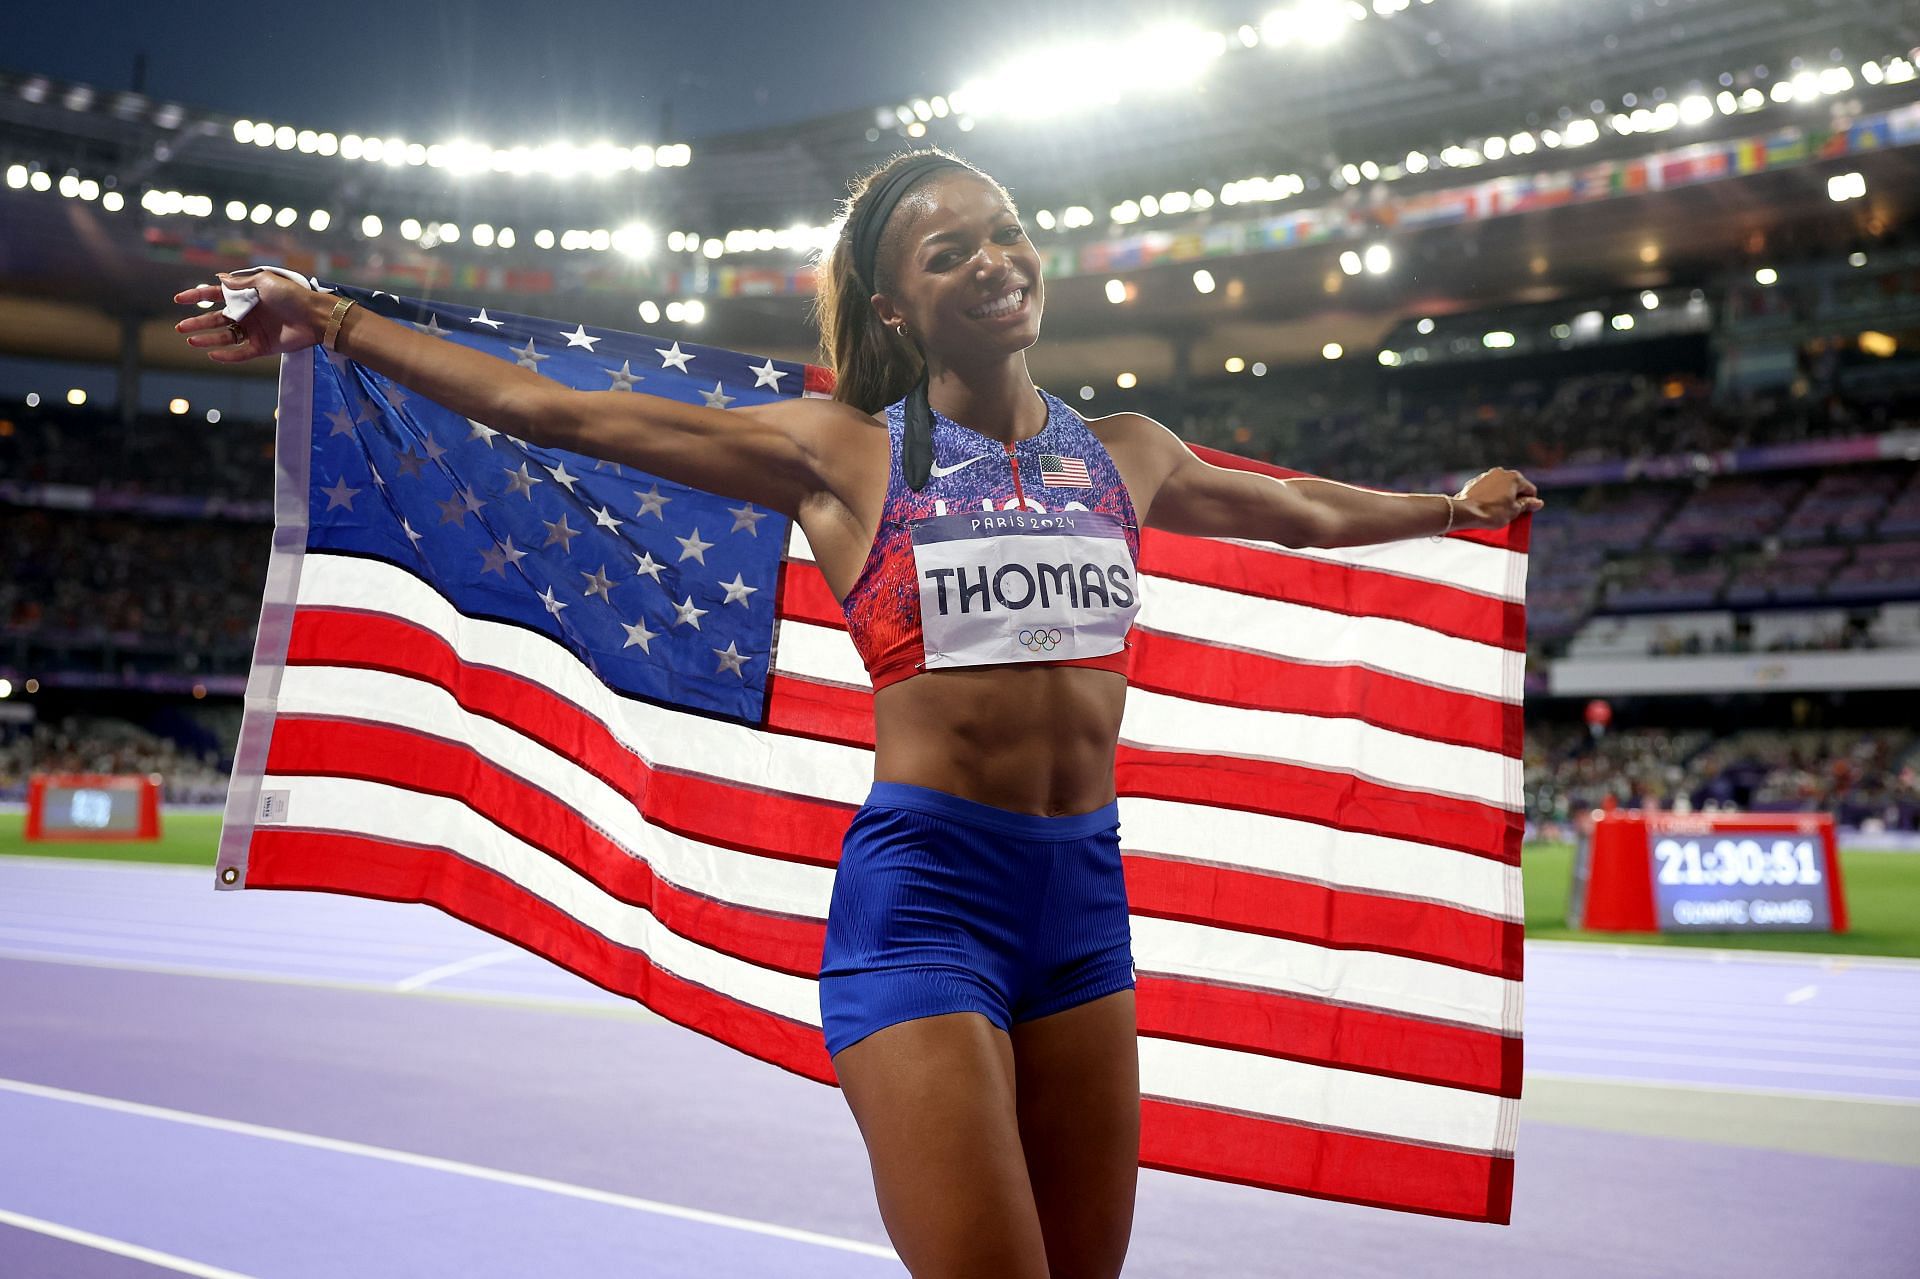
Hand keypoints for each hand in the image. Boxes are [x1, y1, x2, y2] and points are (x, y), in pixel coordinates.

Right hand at [172, 269, 325, 362]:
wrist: (314, 316)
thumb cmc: (291, 295)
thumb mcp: (264, 281)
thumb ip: (240, 283)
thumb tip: (218, 278)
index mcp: (246, 295)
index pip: (216, 296)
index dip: (197, 296)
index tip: (179, 300)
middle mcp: (248, 313)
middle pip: (216, 319)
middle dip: (197, 323)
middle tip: (180, 328)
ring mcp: (255, 331)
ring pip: (225, 337)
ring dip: (207, 339)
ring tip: (191, 341)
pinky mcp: (263, 347)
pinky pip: (241, 353)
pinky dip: (227, 356)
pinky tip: (212, 354)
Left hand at [1455, 467, 1544, 528]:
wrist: (1465, 513)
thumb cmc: (1492, 512)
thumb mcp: (1514, 511)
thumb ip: (1527, 505)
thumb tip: (1538, 502)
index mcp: (1514, 477)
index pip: (1530, 490)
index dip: (1530, 503)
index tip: (1523, 514)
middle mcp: (1500, 472)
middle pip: (1515, 487)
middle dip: (1515, 499)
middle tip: (1510, 514)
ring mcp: (1486, 476)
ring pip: (1500, 488)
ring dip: (1501, 497)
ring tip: (1497, 512)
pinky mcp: (1474, 482)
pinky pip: (1487, 490)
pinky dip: (1489, 497)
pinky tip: (1485, 507)